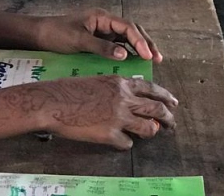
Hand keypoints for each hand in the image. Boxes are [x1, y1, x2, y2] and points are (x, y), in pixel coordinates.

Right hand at [33, 76, 177, 149]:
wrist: (51, 102)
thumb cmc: (67, 89)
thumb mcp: (95, 81)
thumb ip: (114, 88)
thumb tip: (128, 98)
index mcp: (120, 84)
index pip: (151, 89)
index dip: (165, 97)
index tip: (172, 103)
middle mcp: (124, 99)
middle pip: (157, 109)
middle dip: (168, 118)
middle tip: (171, 124)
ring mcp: (118, 118)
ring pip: (148, 128)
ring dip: (151, 132)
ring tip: (151, 133)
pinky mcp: (110, 134)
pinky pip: (127, 142)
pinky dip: (125, 142)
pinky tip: (119, 141)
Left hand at [34, 9, 162, 61]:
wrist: (38, 35)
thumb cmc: (56, 34)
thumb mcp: (78, 41)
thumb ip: (101, 47)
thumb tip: (125, 55)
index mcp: (101, 17)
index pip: (127, 27)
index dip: (140, 41)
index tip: (148, 55)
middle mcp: (104, 22)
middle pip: (131, 30)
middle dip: (145, 43)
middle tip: (157, 59)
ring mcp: (101, 31)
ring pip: (126, 37)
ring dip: (139, 48)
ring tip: (151, 61)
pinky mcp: (97, 40)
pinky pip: (117, 45)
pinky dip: (127, 52)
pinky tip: (133, 63)